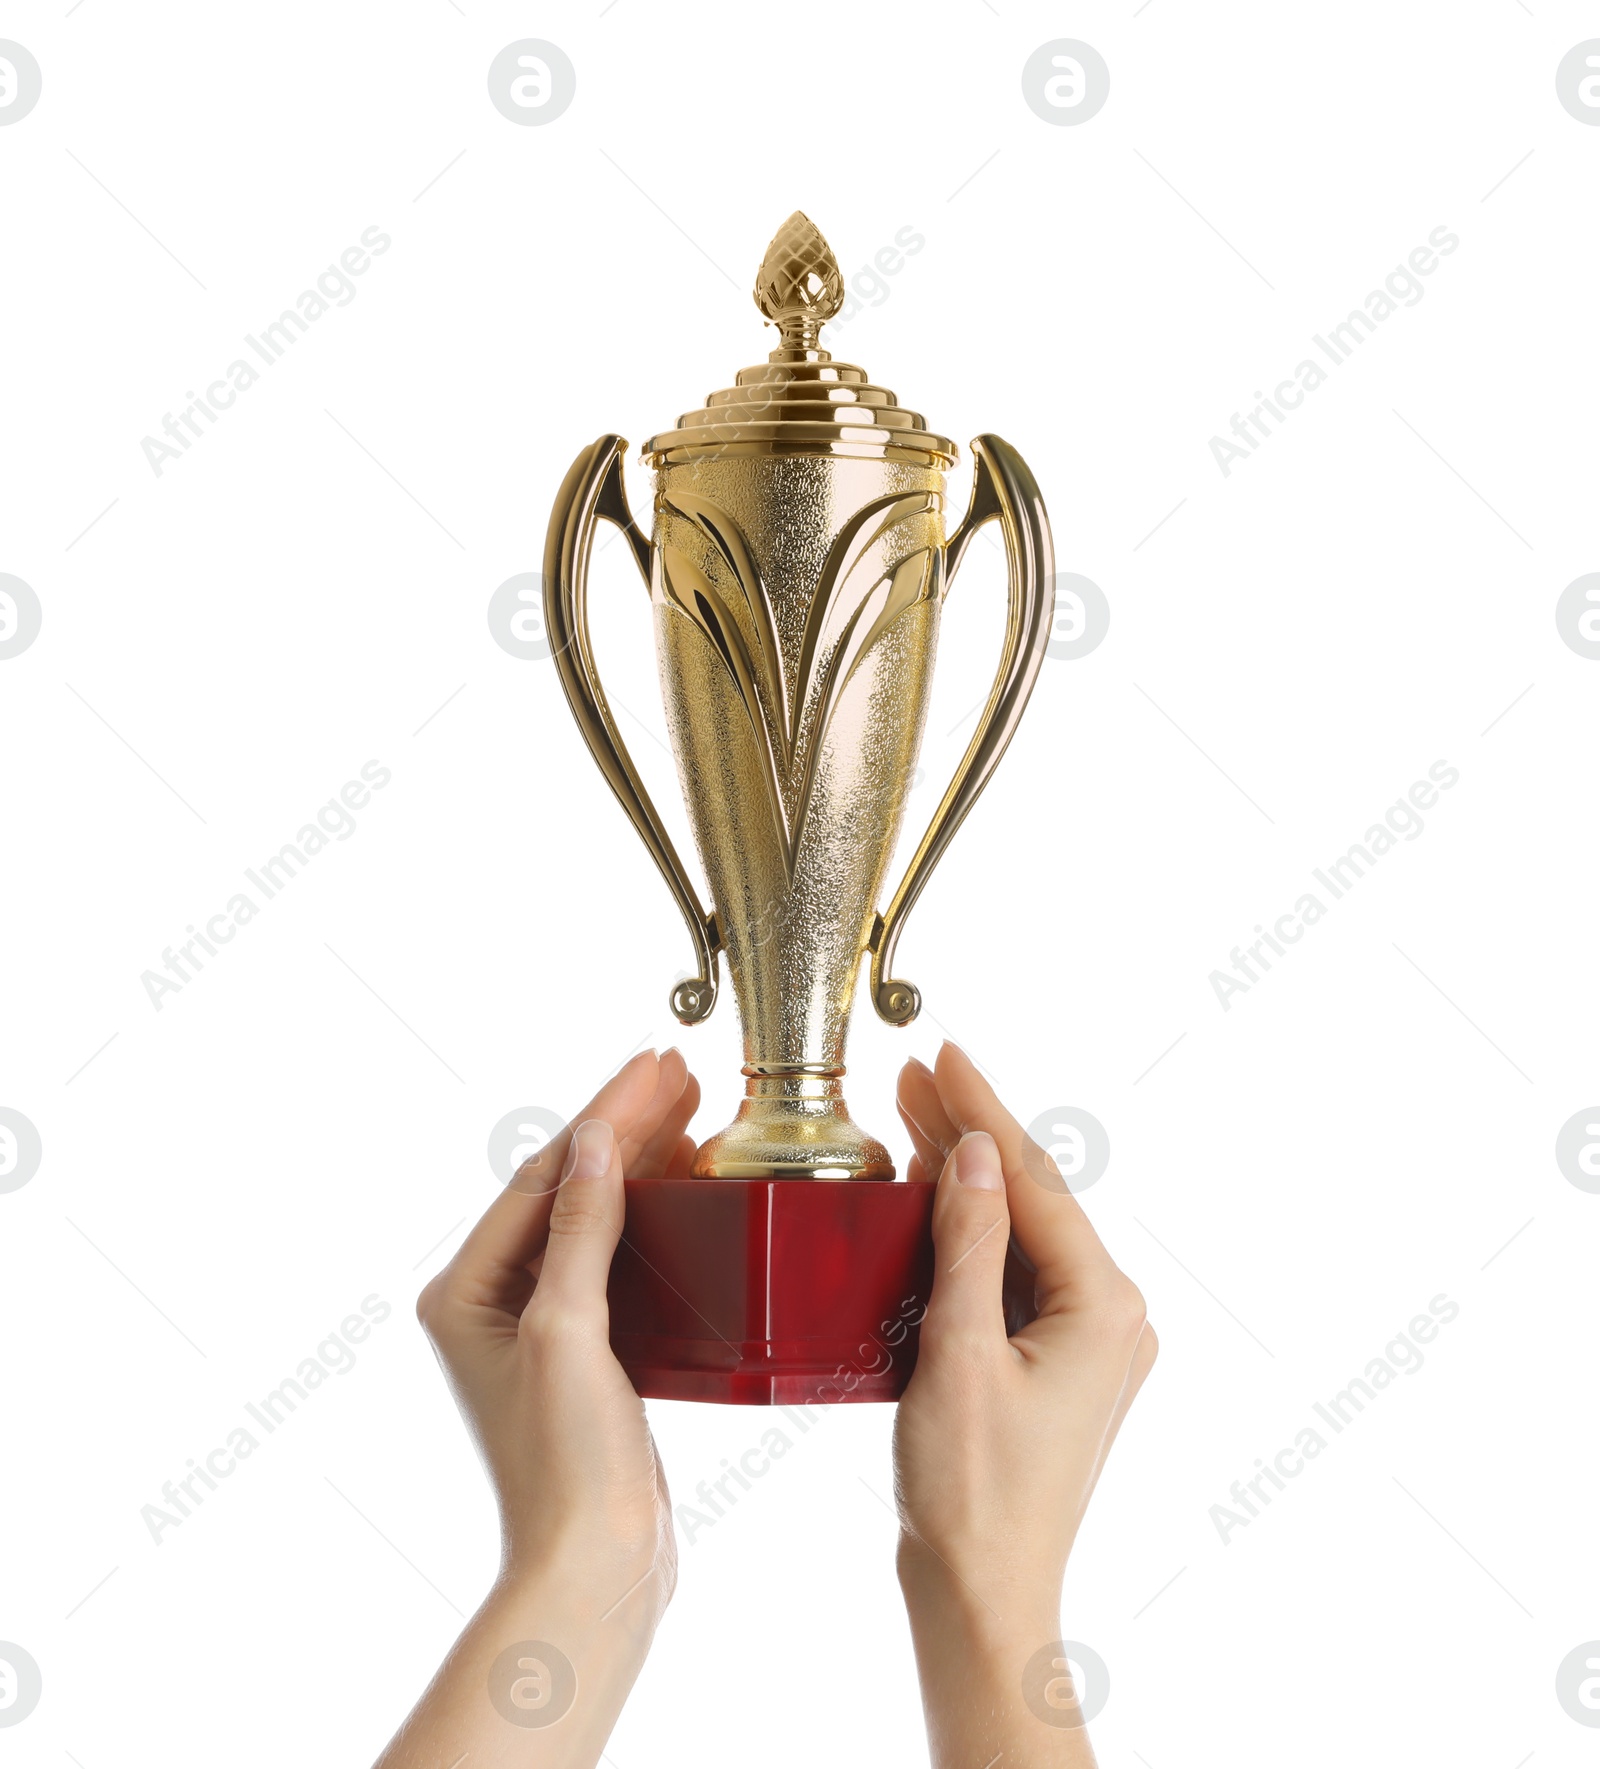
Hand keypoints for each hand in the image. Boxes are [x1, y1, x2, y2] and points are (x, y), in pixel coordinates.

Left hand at [376, 1049, 698, 1768]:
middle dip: (622, 1126)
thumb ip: (581, 1231)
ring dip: (640, 1161)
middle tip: (679, 1071)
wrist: (598, 1566)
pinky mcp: (589, 1348)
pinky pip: (618, 1255)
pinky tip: (687, 1184)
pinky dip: (652, 1213)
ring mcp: (542, 1324)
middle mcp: (494, 1301)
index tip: (651, 1064)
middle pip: (566, 1187)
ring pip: (595, 1216)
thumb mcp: (569, 1332)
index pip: (541, 1176)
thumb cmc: (565, 1464)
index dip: (601, 1114)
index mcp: (465, 1291)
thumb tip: (594, 1140)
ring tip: (689, 1108)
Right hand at [893, 1043, 1156, 1765]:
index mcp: (1105, 1306)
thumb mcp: (960, 1353)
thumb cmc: (973, 1494)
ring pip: (1022, 1232)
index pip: (1036, 1182)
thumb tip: (978, 1153)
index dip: (985, 1110)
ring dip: (968, 1178)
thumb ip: (971, 1245)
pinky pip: (1014, 1273)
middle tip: (915, 1073)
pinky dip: (972, 1232)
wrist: (982, 1596)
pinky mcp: (1054, 1361)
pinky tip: (933, 1198)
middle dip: (973, 1134)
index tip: (943, 1053)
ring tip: (914, 1113)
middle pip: (1034, 1199)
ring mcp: (1086, 1340)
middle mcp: (1111, 1315)